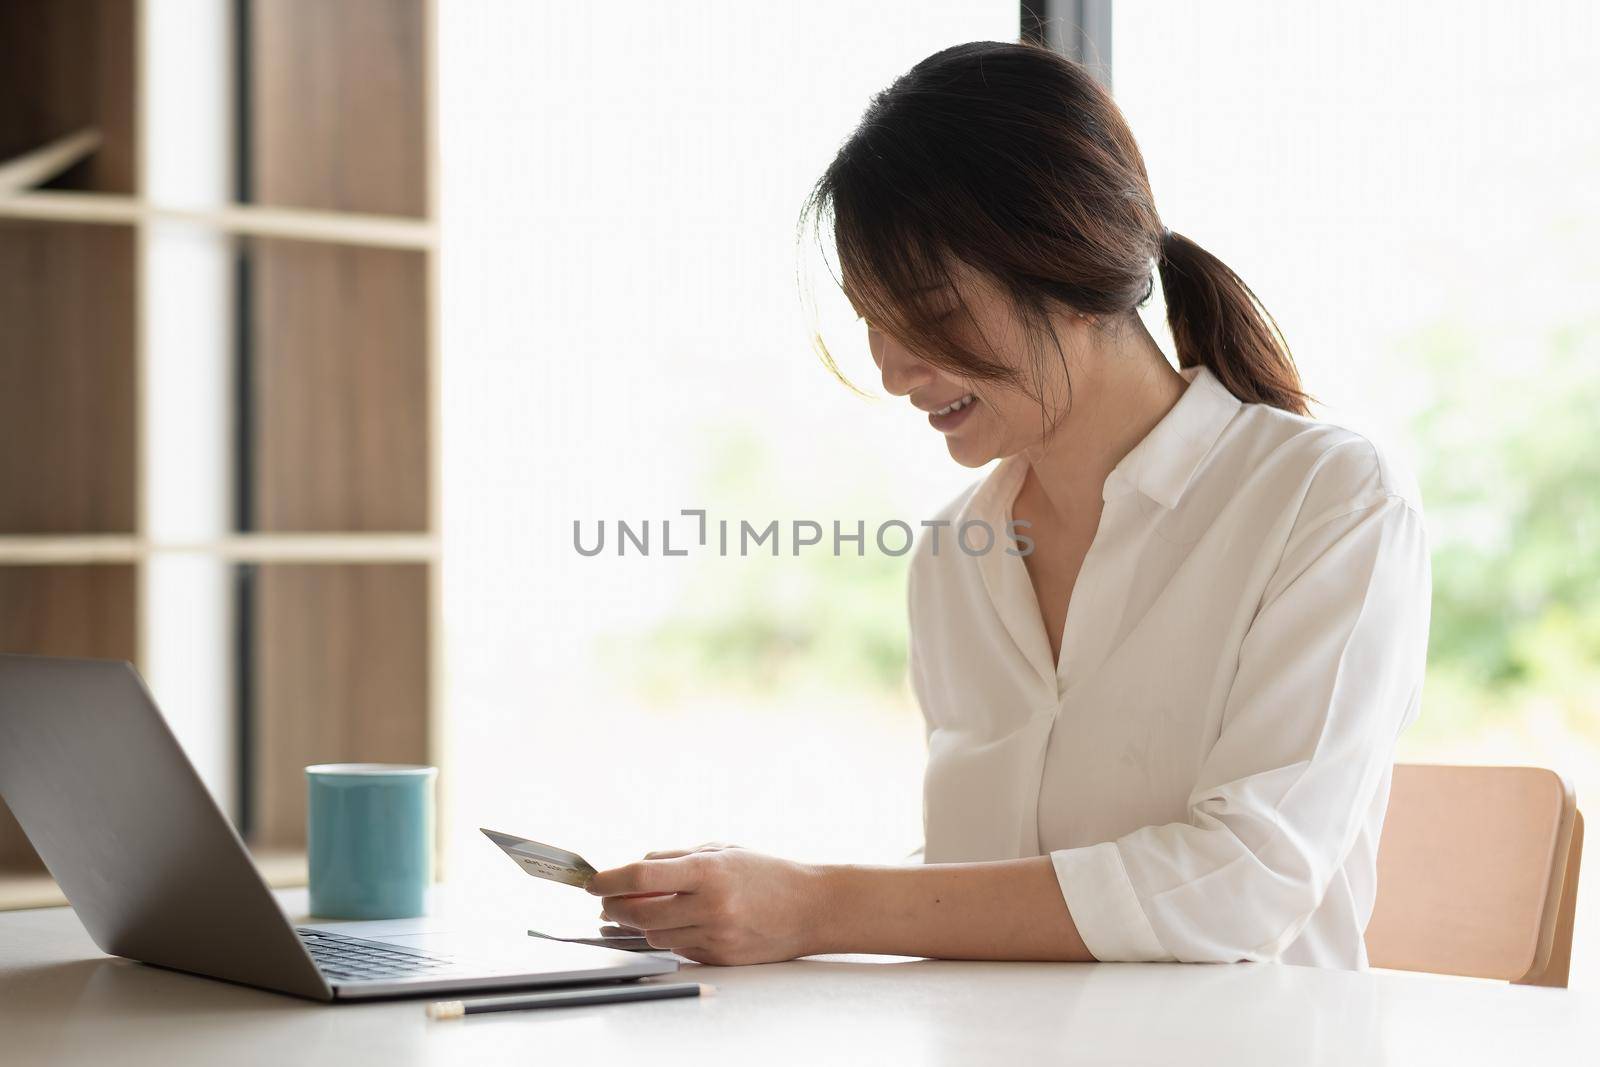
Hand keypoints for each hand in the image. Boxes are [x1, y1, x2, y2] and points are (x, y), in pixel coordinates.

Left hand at [586, 843, 827, 964]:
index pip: (642, 877)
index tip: (593, 882)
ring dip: (641, 924)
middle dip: (615, 908)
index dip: (610, 880)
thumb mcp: (722, 850)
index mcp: (709, 871)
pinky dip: (670, 937)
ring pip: (656, 936)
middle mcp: (711, 905)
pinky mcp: (721, 958)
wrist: (810, 907)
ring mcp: (716, 936)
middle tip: (606, 902)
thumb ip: (676, 858)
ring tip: (642, 911)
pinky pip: (679, 950)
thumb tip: (635, 868)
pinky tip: (675, 924)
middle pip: (641, 913)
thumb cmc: (766, 872)